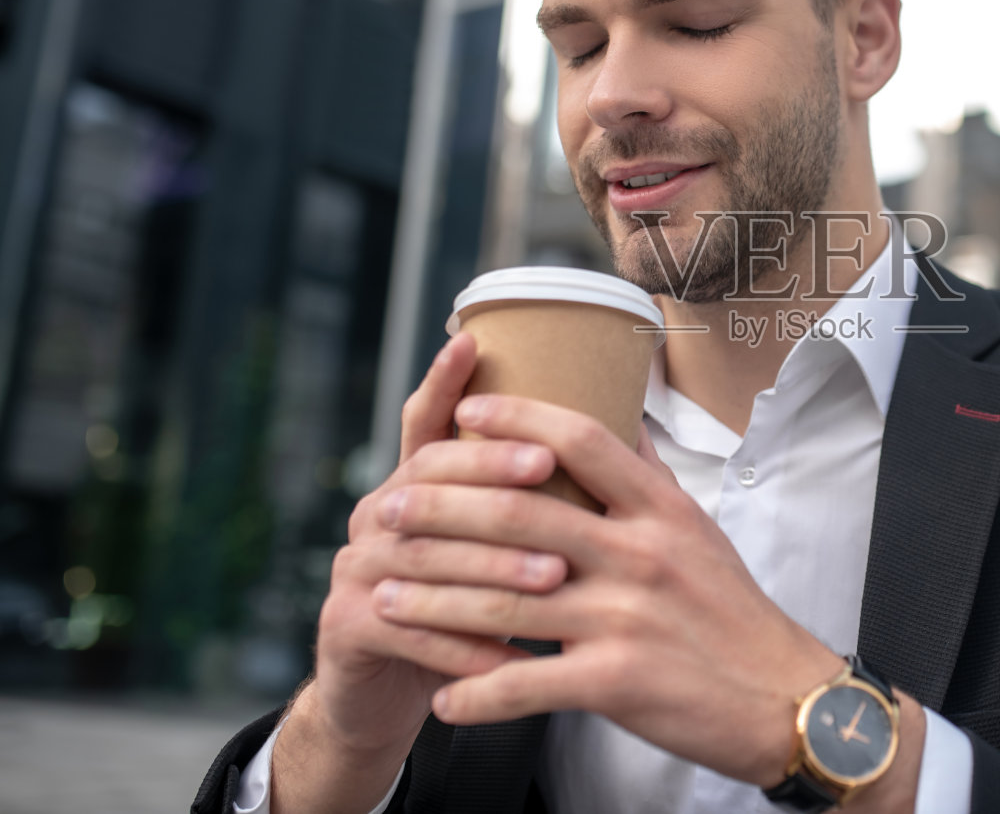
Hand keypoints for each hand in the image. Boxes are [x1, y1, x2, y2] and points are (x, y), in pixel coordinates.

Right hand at [301, 334, 570, 754]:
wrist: (395, 693)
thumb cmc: (469, 606)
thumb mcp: (497, 544)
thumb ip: (536, 488)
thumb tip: (617, 421)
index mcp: (413, 485)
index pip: (426, 423)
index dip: (446, 382)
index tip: (473, 341)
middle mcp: (377, 513)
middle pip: (429, 479)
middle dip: (491, 471)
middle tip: (548, 467)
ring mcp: (355, 568)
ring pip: (426, 556)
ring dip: (493, 566)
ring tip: (554, 575)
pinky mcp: (346, 626)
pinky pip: (408, 629)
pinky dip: (465, 643)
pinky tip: (515, 656)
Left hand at [368, 393, 844, 786]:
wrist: (784, 698)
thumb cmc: (735, 614)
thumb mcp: (701, 531)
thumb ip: (652, 479)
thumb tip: (626, 421)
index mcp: (660, 509)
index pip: (580, 440)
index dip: (516, 419)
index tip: (463, 412)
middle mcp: (640, 553)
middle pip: (520, 514)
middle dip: (441, 508)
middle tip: (388, 506)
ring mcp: (626, 617)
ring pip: (504, 602)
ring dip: (433, 602)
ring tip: (384, 597)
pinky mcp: (617, 681)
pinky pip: (526, 684)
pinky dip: (476, 694)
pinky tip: (442, 699)